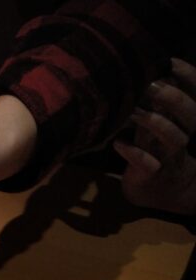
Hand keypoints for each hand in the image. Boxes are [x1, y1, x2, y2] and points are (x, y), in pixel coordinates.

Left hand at [113, 58, 195, 214]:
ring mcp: (170, 157)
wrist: (158, 190)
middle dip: (174, 99)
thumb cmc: (153, 150)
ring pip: (173, 138)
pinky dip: (134, 153)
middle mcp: (183, 137)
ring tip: (132, 111)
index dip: (189, 78)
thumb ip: (153, 102)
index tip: (171, 62)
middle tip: (151, 85)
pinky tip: (118, 143)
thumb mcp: (156, 124)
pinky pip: (148, 164)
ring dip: (154, 123)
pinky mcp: (154, 175)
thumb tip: (141, 70)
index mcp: (185, 121)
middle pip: (191, 115)